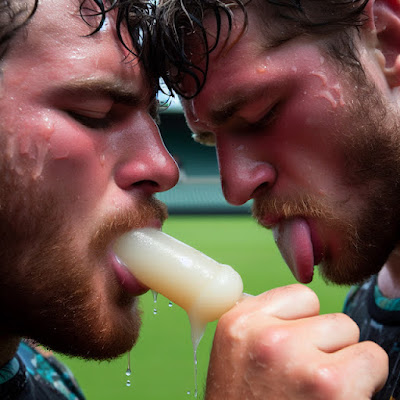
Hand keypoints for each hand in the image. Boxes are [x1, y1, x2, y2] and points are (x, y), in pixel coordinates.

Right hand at [205, 284, 387, 399]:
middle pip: (327, 315)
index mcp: (240, 324)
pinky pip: (372, 358)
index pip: (300, 296)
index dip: (306, 323)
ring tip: (322, 390)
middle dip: (326, 343)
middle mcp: (267, 337)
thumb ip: (261, 324)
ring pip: (350, 332)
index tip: (300, 344)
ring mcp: (300, 360)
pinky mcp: (332, 385)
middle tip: (309, 376)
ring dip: (345, 360)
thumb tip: (296, 311)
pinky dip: (367, 380)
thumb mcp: (236, 356)